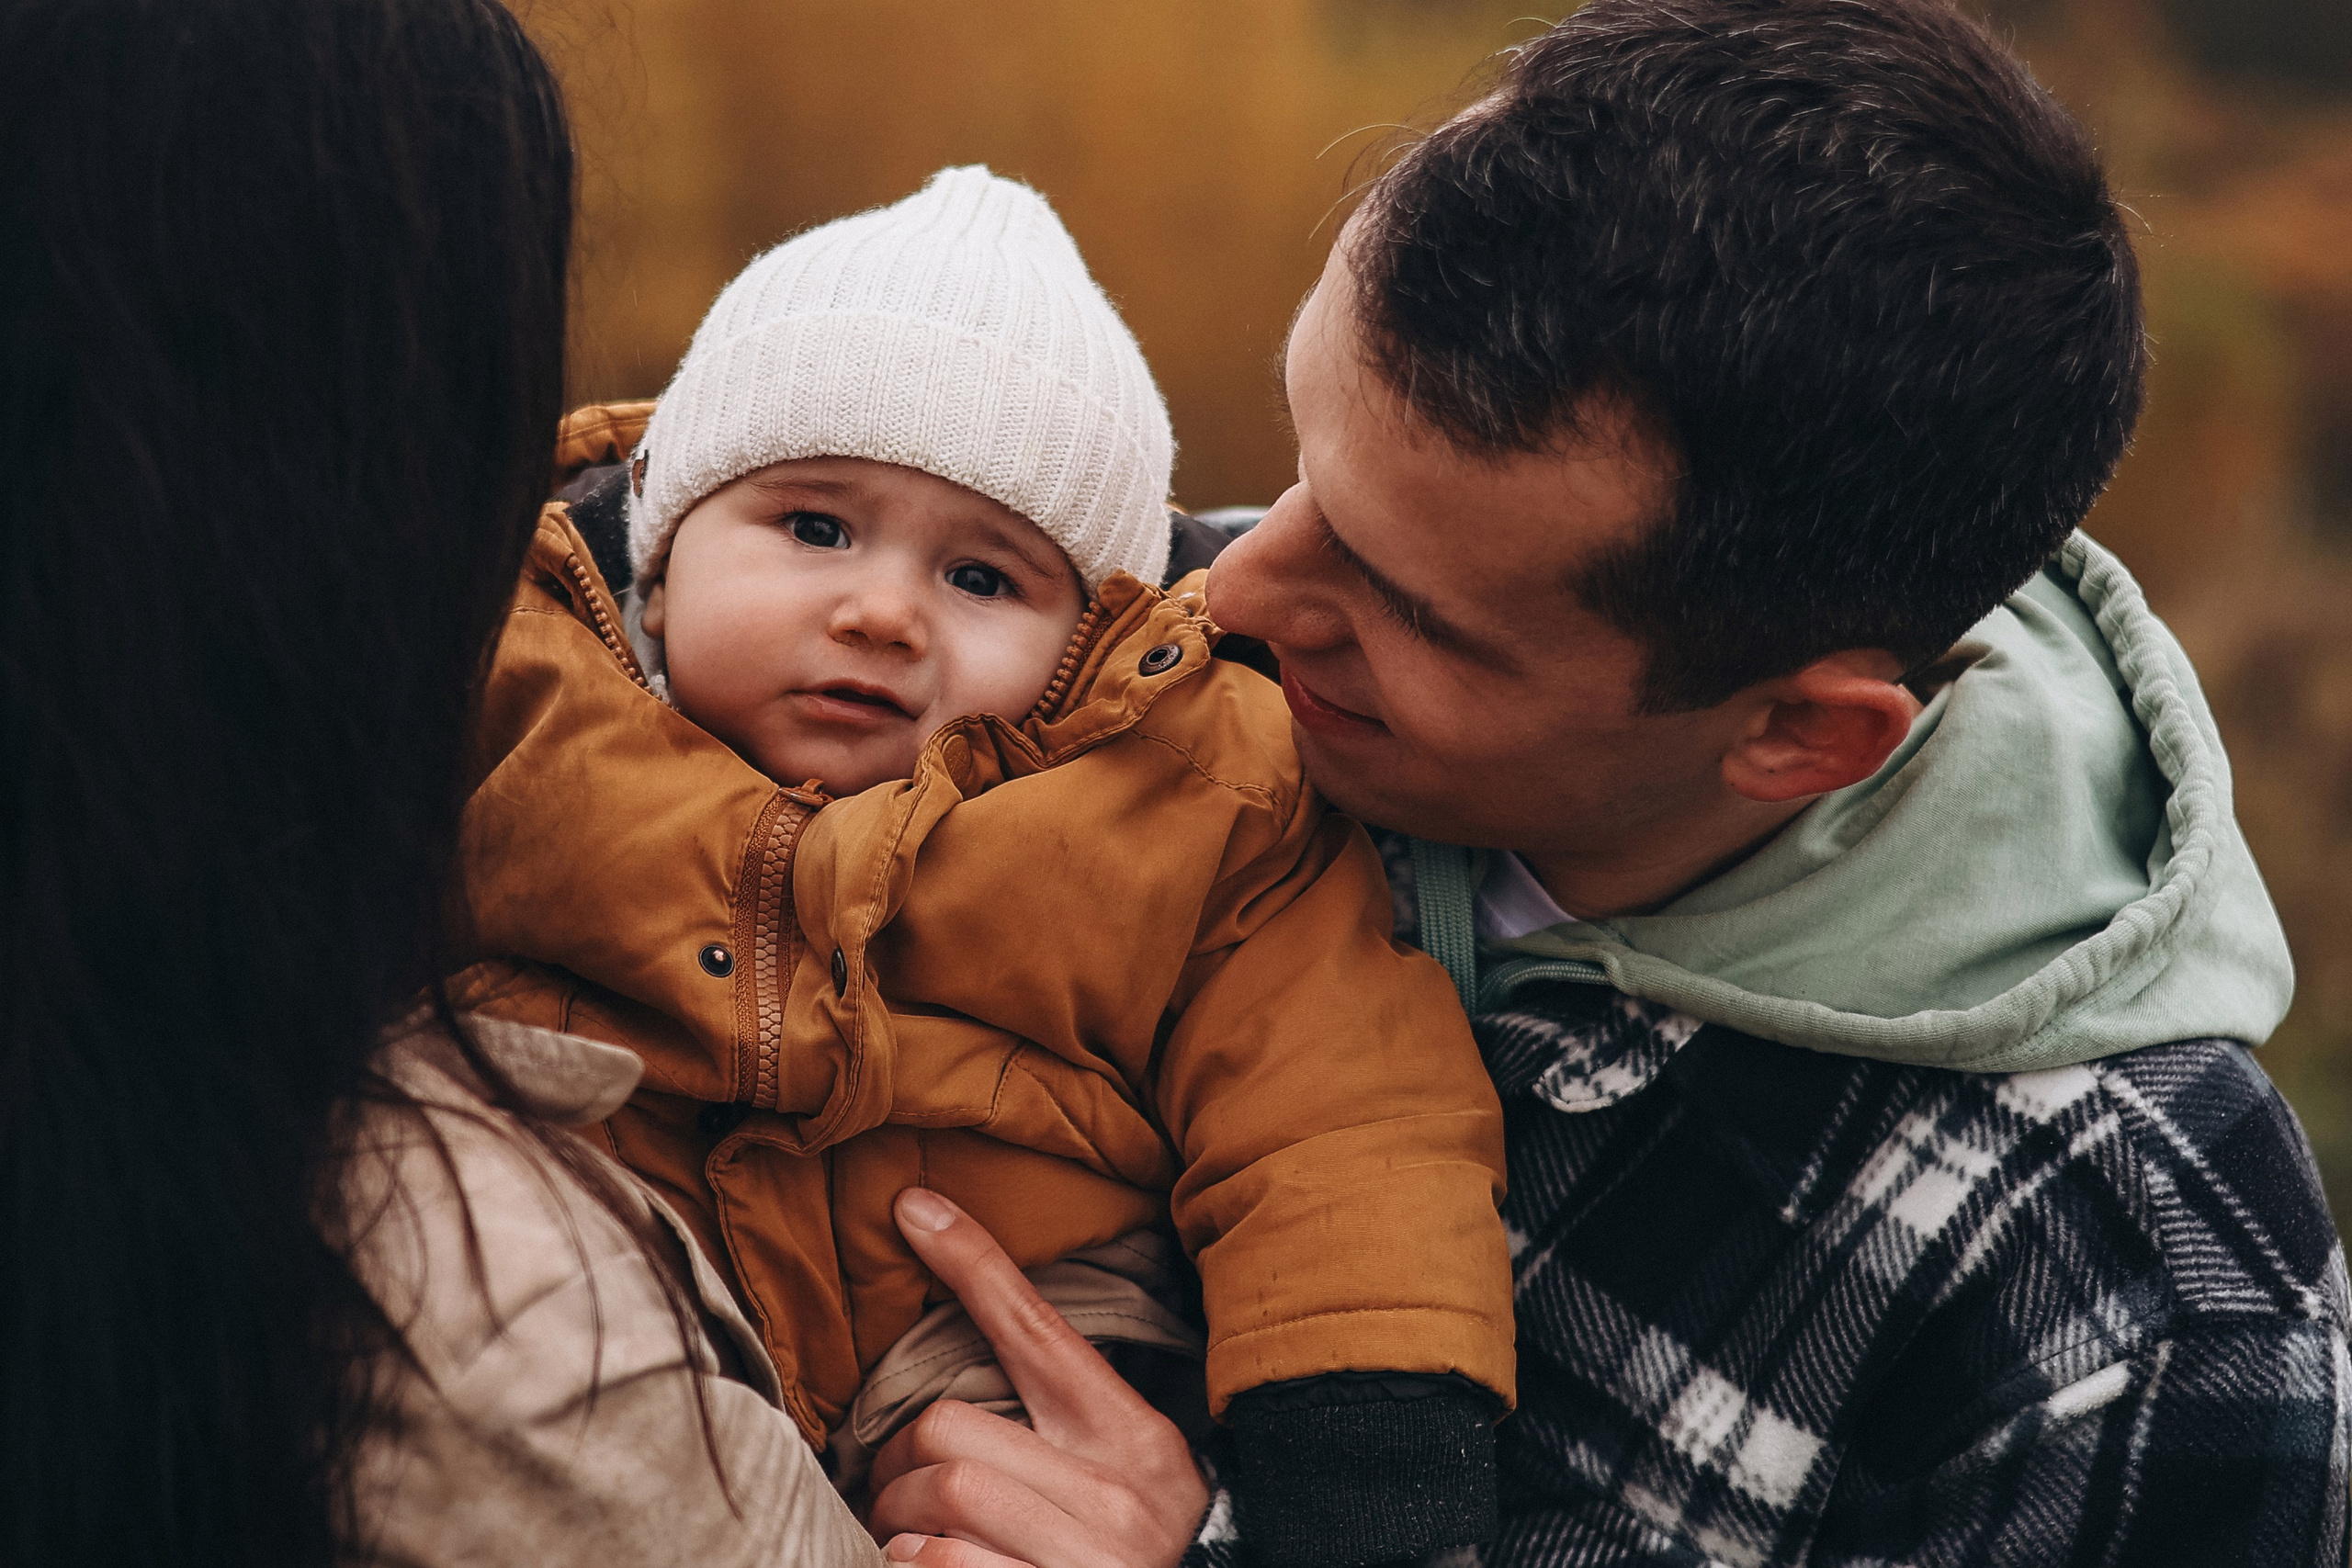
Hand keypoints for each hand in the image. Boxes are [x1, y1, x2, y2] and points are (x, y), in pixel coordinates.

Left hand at [867, 1188, 1208, 1567]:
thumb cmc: (1135, 1556)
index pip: (1038, 1330)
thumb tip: (954, 1391)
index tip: (912, 1207)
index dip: (973, 1262)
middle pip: (950, 1427)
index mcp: (1133, 1440)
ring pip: (938, 1496)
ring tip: (902, 1540)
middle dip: (897, 1464)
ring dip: (893, 1523)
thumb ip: (1063, 1429)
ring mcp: (1085, 1557)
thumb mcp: (1126, 1479)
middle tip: (894, 1493)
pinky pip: (937, 1565)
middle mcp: (1117, 1495)